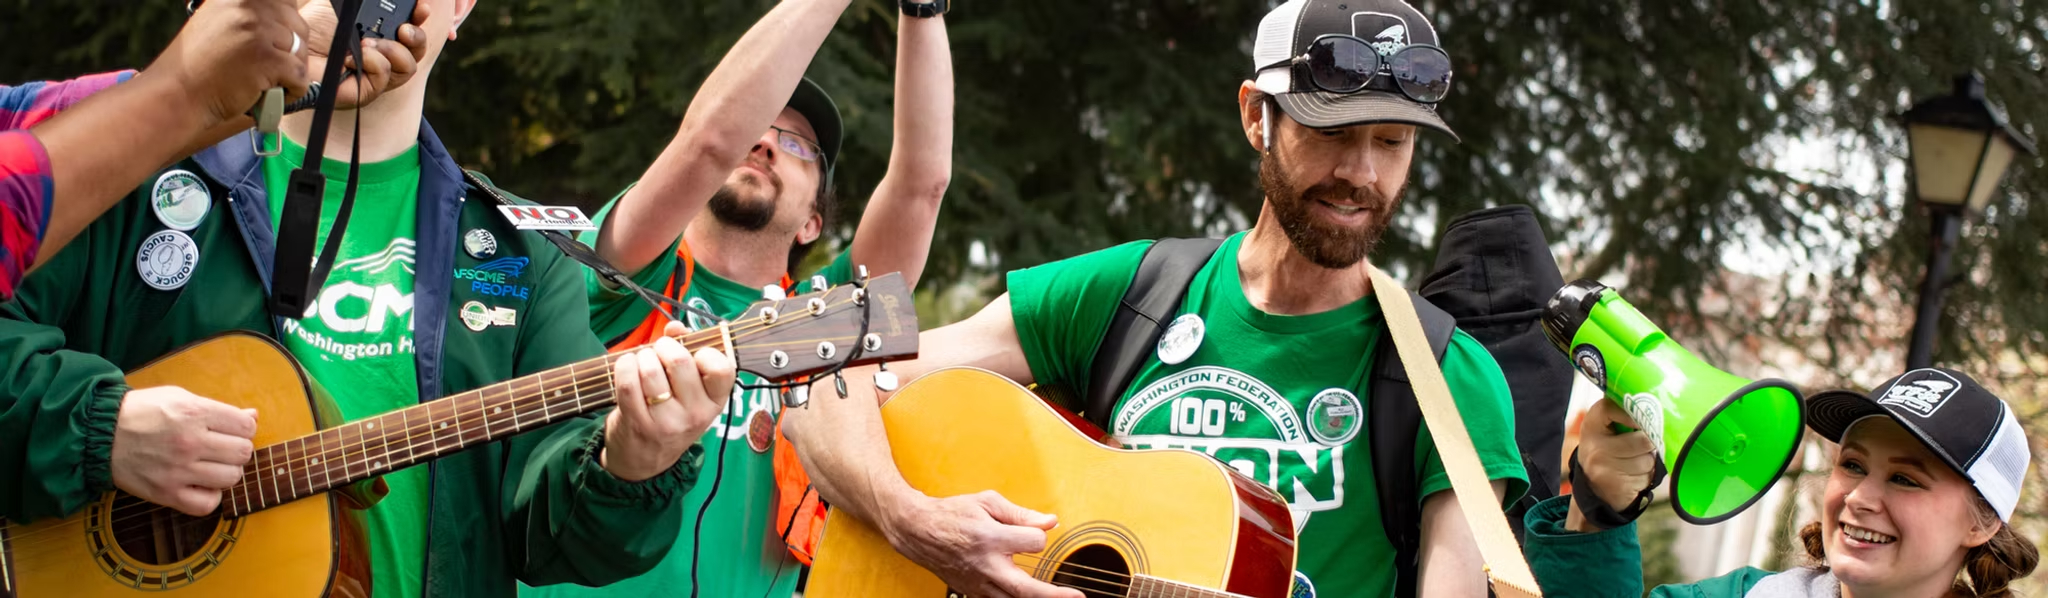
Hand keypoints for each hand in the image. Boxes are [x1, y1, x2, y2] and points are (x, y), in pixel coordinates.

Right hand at [109, 387, 259, 516]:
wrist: (99, 433)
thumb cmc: (142, 412)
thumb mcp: (179, 398)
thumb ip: (218, 409)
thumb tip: (253, 416)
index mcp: (194, 413)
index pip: (246, 426)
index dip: (244, 428)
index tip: (232, 430)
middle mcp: (189, 442)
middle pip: (243, 453)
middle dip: (237, 449)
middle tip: (221, 448)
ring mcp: (178, 470)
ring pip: (231, 478)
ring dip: (226, 472)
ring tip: (211, 465)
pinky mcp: (166, 493)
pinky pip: (208, 505)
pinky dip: (210, 497)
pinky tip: (201, 485)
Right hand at [150, 0, 310, 125]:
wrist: (177, 94)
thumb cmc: (198, 65)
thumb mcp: (218, 22)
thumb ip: (246, 14)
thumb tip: (284, 13)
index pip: (285, 2)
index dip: (286, 24)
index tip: (275, 43)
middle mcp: (246, 7)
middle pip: (298, 26)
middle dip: (291, 50)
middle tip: (269, 68)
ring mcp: (256, 31)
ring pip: (301, 51)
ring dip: (290, 72)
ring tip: (266, 83)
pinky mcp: (266, 58)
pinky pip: (300, 74)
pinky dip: (293, 90)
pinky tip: (271, 95)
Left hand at [298, 0, 432, 109]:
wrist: (290, 49)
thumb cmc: (312, 28)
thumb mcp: (343, 5)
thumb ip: (365, 2)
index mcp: (382, 34)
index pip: (411, 28)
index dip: (420, 18)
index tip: (420, 8)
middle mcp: (383, 55)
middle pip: (417, 51)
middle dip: (416, 37)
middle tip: (404, 29)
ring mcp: (375, 76)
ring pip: (407, 67)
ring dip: (394, 51)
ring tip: (369, 43)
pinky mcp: (365, 92)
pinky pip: (384, 78)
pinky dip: (374, 63)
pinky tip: (354, 57)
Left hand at [602, 322, 733, 481]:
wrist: (644, 460)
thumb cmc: (670, 414)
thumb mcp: (690, 391)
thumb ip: (687, 352)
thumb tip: (675, 326)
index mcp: (715, 401)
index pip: (722, 368)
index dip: (705, 351)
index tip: (693, 354)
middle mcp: (696, 414)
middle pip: (680, 361)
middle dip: (664, 346)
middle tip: (659, 351)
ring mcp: (667, 422)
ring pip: (650, 369)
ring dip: (641, 357)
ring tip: (641, 362)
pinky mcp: (638, 423)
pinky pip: (628, 383)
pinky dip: (624, 366)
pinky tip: (627, 367)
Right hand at [882, 490, 1083, 597]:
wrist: (918, 531)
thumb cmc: (953, 513)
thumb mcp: (987, 502)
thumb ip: (1021, 513)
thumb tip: (1050, 522)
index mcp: (989, 538)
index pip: (1033, 542)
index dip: (1038, 534)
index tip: (1034, 530)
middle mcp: (985, 564)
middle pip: (1025, 588)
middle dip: (1054, 595)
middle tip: (1077, 596)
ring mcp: (977, 583)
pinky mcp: (972, 592)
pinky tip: (1030, 597)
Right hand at [1566, 399, 1659, 531]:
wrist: (1592, 486)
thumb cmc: (1605, 449)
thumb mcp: (1604, 427)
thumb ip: (1621, 413)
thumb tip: (1651, 405)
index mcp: (1591, 425)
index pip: (1609, 409)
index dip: (1632, 413)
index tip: (1641, 420)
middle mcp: (1595, 447)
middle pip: (1643, 440)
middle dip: (1648, 444)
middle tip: (1642, 446)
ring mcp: (1605, 469)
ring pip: (1648, 461)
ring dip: (1648, 462)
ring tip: (1635, 462)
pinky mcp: (1618, 487)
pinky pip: (1647, 478)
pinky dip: (1645, 477)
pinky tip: (1633, 476)